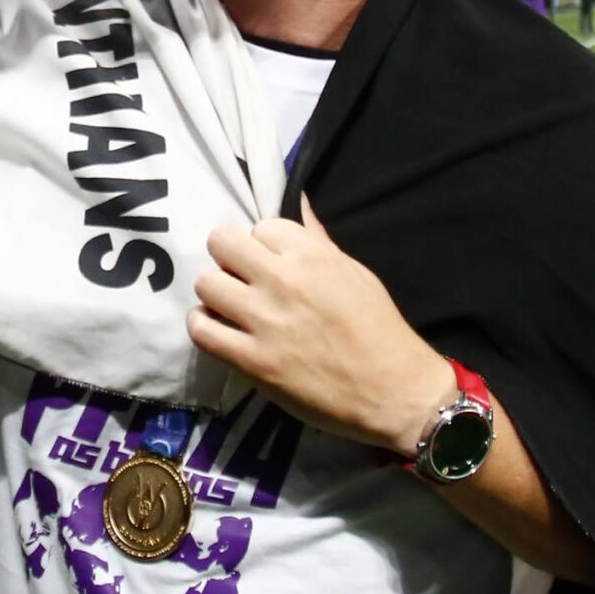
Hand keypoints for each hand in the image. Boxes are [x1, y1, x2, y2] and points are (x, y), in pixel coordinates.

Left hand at [188, 198, 448, 454]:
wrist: (392, 391)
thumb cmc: (379, 329)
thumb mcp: (356, 273)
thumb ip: (319, 240)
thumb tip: (300, 202)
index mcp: (312, 255)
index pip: (261, 226)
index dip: (263, 245)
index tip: (271, 264)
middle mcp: (284, 280)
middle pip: (222, 243)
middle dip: (228, 257)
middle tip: (241, 279)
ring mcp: (264, 321)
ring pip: (206, 283)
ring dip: (214, 292)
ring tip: (229, 305)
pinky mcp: (252, 361)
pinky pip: (202, 330)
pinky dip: (202, 325)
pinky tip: (216, 327)